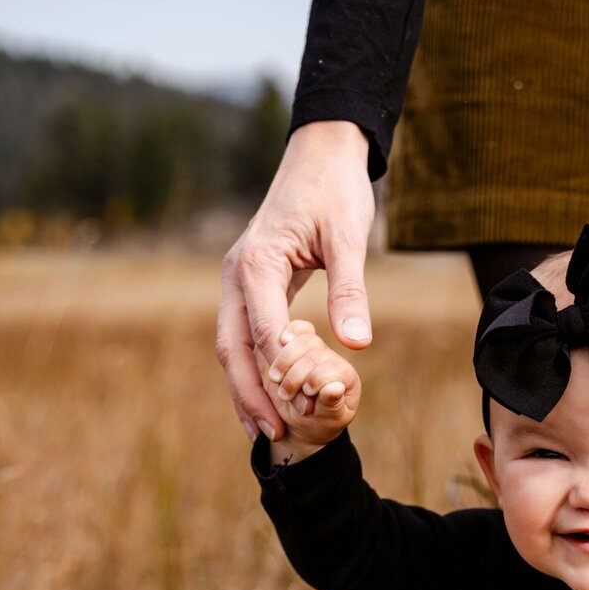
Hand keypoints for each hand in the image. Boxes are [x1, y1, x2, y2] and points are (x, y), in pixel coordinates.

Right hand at [216, 120, 375, 443]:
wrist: (321, 155)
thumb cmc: (335, 191)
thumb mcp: (349, 238)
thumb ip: (350, 290)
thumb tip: (356, 343)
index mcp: (256, 264)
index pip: (263, 333)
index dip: (278, 377)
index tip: (296, 413)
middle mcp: (237, 274)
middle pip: (232, 347)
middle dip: (250, 394)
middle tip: (273, 434)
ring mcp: (239, 281)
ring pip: (231, 345)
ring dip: (245, 389)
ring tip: (265, 430)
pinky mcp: (250, 285)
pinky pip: (244, 335)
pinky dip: (252, 369)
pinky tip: (269, 398)